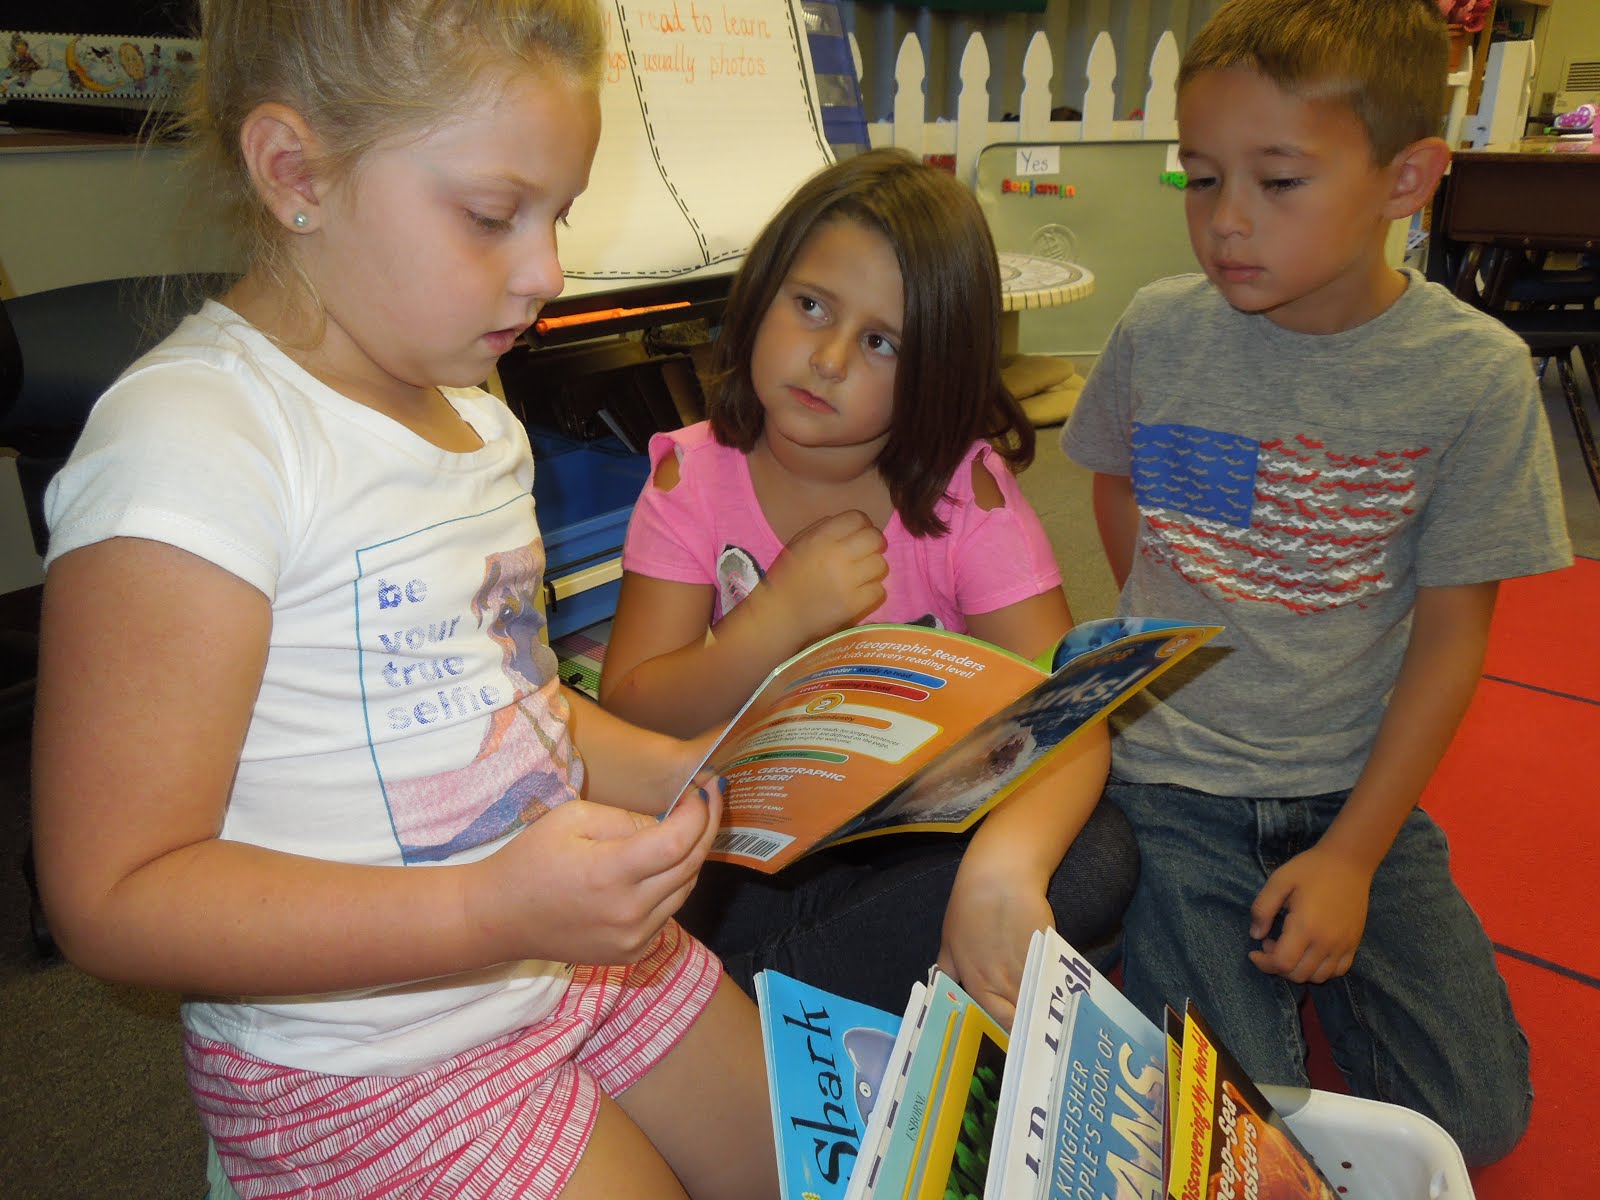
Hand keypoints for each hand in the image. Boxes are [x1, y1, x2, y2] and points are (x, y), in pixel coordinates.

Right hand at [466, 781, 721, 966]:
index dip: (699, 812)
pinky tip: (658, 866)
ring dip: (690, 857)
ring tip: (684, 828)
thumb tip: (666, 824)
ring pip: (685, 890)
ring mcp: (632, 938)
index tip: (703, 789)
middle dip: (705, 827)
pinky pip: (668, 912)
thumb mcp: (573, 818)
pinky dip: (672, 886)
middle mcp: (629, 912)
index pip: (678, 842)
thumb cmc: (530, 859)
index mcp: (611, 874)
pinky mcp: (631, 952)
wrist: (498, 918)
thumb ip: (626, 819)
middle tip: (707, 800)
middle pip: (691, 866)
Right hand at [762, 510, 887, 641]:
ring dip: (873, 568)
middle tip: (868, 553)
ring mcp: (847, 581)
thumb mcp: (797, 544)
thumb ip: (822, 528)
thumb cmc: (786, 578)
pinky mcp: (854, 604)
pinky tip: (859, 592)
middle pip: (874, 538)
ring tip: (862, 575)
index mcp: (821, 538)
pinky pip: (879, 590)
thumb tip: (851, 524)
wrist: (779, 616)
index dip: (862, 524)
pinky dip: (872, 591)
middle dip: (875, 543)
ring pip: (880, 564)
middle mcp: (837, 556)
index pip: (858, 518)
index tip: (859, 535)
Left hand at [935, 861, 1053, 1029]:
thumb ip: (949, 970)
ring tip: (1053, 1025)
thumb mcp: (949, 941)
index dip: (1004, 1032)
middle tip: (1035, 1035)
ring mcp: (1028, 971)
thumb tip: (944, 989)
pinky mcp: (1048, 956)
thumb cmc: (969, 907)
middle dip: (1027, 1030)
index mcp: (977, 985)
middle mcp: (1002, 985)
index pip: (994, 1024)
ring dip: (1045, 1015)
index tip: (1012, 1037)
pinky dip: (1058, 993)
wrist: (999, 878)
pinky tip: (1064, 999)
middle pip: (1020, 1021)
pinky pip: (1054, 983)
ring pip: (1039, 1006)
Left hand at [1247, 844, 1372, 982]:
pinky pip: (1338, 971)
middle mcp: (1326, 942)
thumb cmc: (1311, 868)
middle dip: (1277, 966)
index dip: (1263, 963)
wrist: (1349, 862)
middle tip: (1271, 943)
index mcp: (1305, 927)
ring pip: (1318, 976)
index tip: (1254, 951)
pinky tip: (1311, 952)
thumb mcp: (1278, 881)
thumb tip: (1255, 935)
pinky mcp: (1354, 943)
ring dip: (1298, 970)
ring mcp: (1344, 945)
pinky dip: (1321, 970)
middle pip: (1298, 975)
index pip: (1282, 964)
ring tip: (1290, 947)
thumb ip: (1262, 909)